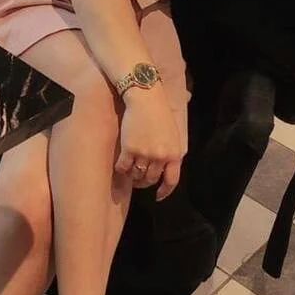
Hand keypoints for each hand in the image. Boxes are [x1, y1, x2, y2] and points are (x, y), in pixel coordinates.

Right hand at [114, 86, 183, 200]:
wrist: (146, 98)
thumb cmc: (160, 114)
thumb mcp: (173, 135)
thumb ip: (171, 153)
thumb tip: (165, 170)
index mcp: (174, 153)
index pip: (172, 180)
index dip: (164, 191)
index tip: (158, 196)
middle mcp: (160, 157)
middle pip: (151, 179)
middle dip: (145, 181)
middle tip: (139, 178)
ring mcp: (144, 154)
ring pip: (136, 175)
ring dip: (133, 175)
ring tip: (130, 169)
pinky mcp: (129, 149)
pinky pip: (123, 167)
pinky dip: (121, 168)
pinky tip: (121, 165)